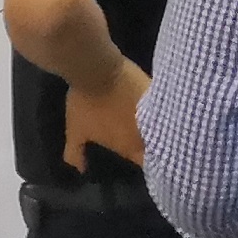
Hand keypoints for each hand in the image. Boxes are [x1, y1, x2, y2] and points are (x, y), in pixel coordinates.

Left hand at [62, 60, 150, 174]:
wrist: (97, 68)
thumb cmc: (86, 104)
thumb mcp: (75, 130)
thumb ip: (76, 153)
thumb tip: (80, 169)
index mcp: (131, 145)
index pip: (146, 163)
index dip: (148, 165)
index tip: (146, 163)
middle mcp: (148, 132)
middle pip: (158, 145)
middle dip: (155, 146)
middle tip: (149, 142)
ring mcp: (154, 110)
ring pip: (162, 124)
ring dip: (158, 126)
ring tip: (153, 124)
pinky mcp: (156, 91)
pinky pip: (160, 104)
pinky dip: (157, 107)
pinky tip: (153, 105)